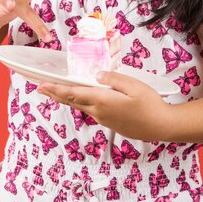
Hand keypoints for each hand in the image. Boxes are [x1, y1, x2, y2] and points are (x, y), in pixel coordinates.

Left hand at [37, 70, 171, 140]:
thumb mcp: (133, 85)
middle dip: (56, 94)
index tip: (41, 86)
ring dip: (69, 99)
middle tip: (41, 88)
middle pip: (73, 101)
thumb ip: (113, 78)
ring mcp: (104, 120)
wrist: (162, 126)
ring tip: (58, 92)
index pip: (73, 93)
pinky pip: (92, 111)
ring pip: (82, 107)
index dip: (56, 89)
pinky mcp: (111, 123)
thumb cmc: (150, 104)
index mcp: (102, 100)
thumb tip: (97, 75)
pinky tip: (84, 99)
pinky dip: (82, 104)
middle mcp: (99, 112)